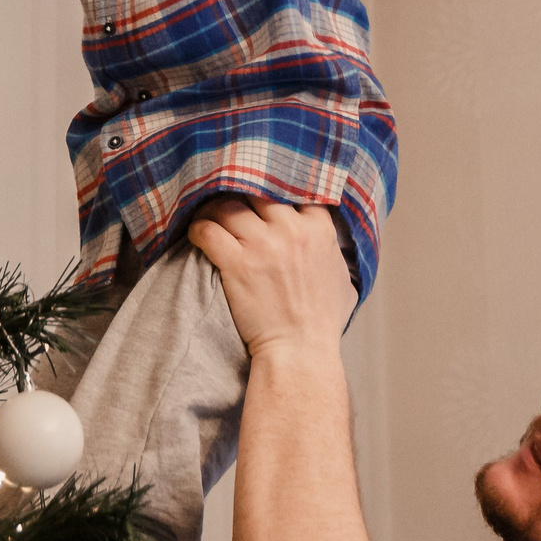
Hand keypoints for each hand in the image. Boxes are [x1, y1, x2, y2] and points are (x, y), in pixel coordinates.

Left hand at [189, 197, 354, 361]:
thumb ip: (336, 253)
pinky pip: (208, 230)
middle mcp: (291, 230)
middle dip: (241, 194)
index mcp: (319, 229)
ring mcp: (263, 245)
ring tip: (208, 217)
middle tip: (228, 202)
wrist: (300, 352)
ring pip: (228, 206)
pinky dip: (198, 229)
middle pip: (257, 190)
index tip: (262, 195)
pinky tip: (197, 234)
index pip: (294, 188)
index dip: (275, 188)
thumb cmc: (322, 322)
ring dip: (213, 209)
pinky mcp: (236, 263)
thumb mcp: (344, 281)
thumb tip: (333, 243)